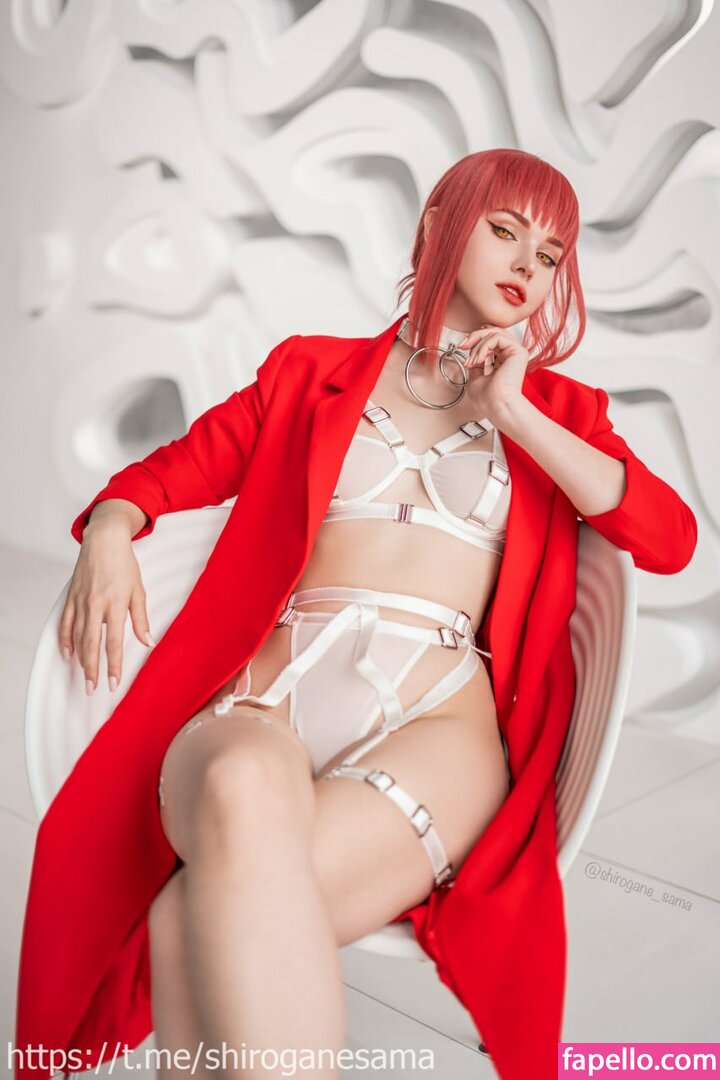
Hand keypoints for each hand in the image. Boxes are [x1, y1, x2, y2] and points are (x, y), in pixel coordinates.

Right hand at [59, 523, 154, 694]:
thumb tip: (149, 642)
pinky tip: (68, 654)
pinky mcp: (71, 597)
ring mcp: (81, 601)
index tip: (113, 683)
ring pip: (77, 636)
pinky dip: (65, 639)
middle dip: (93, 669)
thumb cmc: (124, 564)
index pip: (113, 642)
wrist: (104, 540)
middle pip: (91, 644)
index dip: (113, 664)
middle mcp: (95, 604)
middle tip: (93, 688)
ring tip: (85, 677)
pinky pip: (66, 622)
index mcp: (115, 604)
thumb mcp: (138, 590)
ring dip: (80, 659)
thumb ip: (141, 619)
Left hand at [456, 324, 530, 424]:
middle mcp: (510, 355)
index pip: (490, 339)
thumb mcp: (475, 377)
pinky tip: (478, 360)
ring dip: (477, 344)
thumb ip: (475, 362)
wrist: (496, 406)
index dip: (475, 340)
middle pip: (492, 331)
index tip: (462, 347)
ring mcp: (515, 352)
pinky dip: (483, 346)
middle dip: (474, 337)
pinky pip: (497, 337)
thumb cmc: (487, 399)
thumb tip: (471, 352)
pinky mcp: (518, 351)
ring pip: (494, 332)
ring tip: (472, 361)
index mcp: (502, 360)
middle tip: (463, 346)